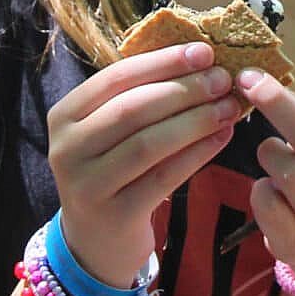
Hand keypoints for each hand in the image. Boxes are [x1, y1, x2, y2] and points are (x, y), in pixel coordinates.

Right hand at [47, 41, 239, 286]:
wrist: (95, 243)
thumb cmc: (112, 169)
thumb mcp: (110, 130)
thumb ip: (140, 96)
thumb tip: (199, 60)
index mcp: (65, 114)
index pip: (117, 77)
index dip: (163, 62)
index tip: (204, 52)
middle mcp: (67, 148)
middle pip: (132, 109)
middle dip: (183, 90)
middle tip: (223, 79)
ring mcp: (87, 185)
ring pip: (148, 143)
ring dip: (195, 121)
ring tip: (229, 108)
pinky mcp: (114, 216)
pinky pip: (162, 178)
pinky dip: (196, 155)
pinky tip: (221, 138)